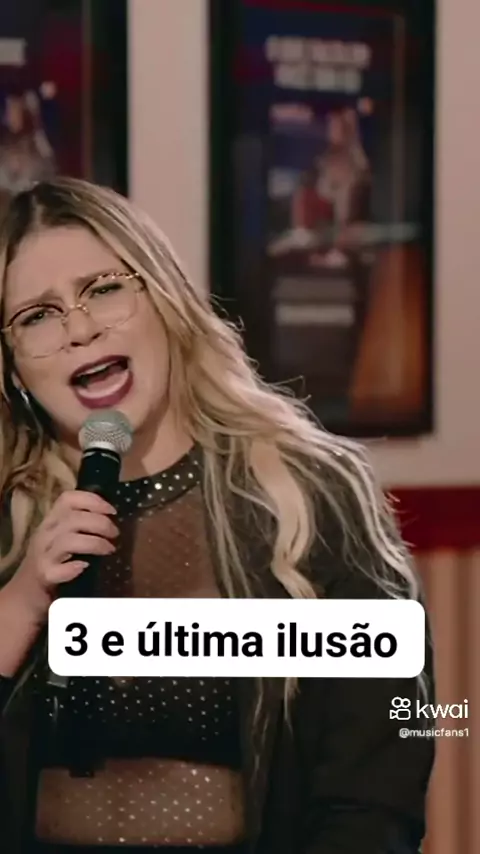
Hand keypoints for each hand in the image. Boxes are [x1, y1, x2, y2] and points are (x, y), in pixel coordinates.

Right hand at [13, 490, 118, 620]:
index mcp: (52, 520)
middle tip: (115, 534)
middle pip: (73, 518)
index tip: (112, 511)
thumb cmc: (53, 560)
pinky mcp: (43, 576)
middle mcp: (45, 533)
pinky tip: (84, 567)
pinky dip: (73, 568)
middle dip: (100, 523)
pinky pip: (58, 569)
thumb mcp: (62, 536)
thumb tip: (112, 518)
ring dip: (94, 543)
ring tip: (109, 550)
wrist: (27, 592)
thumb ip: (80, 525)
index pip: (68, 499)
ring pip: (68, 541)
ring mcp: (42, 555)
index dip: (92, 500)